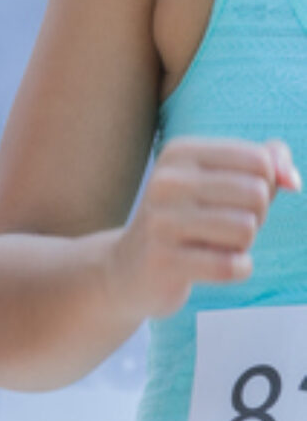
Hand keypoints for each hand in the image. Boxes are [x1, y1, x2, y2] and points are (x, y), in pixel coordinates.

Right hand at [113, 137, 300, 320]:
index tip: (240, 199)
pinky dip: (237, 268)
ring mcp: (162, 220)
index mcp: (181, 152)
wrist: (130, 267)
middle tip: (227, 225)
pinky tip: (212, 265)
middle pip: (257, 194)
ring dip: (243, 245)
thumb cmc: (190, 219)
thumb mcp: (220, 181)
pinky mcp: (164, 260)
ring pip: (246, 230)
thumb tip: (292, 179)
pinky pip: (231, 265)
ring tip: (216, 244)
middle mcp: (167, 180)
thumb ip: (266, 165)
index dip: (266, 185)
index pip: (259, 160)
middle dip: (256, 216)